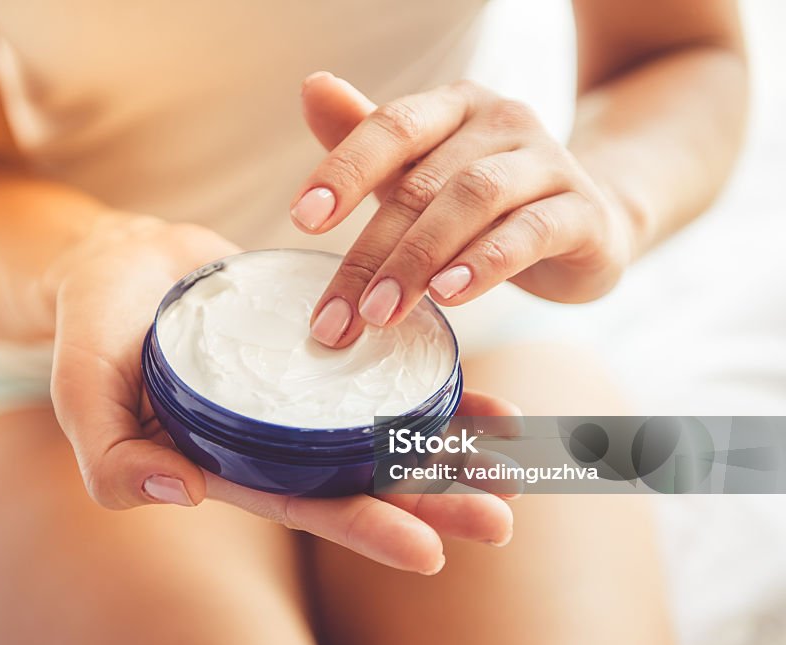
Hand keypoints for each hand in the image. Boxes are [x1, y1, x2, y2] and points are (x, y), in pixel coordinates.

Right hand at [46, 218, 516, 573]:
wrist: (118, 260)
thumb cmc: (92, 329)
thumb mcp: (83, 393)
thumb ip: (113, 456)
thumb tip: (183, 492)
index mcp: (229, 459)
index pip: (303, 503)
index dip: (363, 528)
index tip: (430, 551)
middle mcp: (276, 433)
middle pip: (362, 475)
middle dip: (430, 500)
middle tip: (500, 519)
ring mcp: (302, 388)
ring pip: (383, 422)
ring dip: (446, 443)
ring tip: (514, 458)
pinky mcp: (319, 337)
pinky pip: (379, 358)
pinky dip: (428, 372)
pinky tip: (476, 385)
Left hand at [292, 73, 634, 347]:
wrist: (585, 223)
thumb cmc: (483, 201)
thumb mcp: (420, 173)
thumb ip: (368, 144)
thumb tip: (312, 87)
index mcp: (454, 106)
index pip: (392, 127)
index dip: (345, 170)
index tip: (303, 221)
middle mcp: (502, 121)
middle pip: (422, 183)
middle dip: (371, 252)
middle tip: (336, 313)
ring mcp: (548, 162)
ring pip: (473, 201)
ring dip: (419, 259)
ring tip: (382, 310)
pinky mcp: (581, 212)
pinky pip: (530, 232)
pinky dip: (485, 263)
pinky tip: (450, 294)